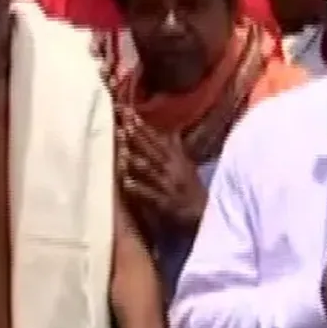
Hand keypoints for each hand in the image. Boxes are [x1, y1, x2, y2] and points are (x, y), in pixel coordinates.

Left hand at [117, 111, 206, 230]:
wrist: (205, 216)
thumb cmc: (192, 190)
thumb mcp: (187, 165)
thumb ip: (176, 148)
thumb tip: (171, 129)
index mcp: (176, 159)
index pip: (157, 139)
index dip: (143, 126)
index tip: (129, 112)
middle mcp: (172, 169)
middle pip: (152, 150)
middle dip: (137, 136)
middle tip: (122, 122)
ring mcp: (168, 186)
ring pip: (150, 170)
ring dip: (136, 158)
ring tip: (122, 148)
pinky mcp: (166, 204)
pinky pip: (150, 194)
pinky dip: (138, 188)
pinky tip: (126, 182)